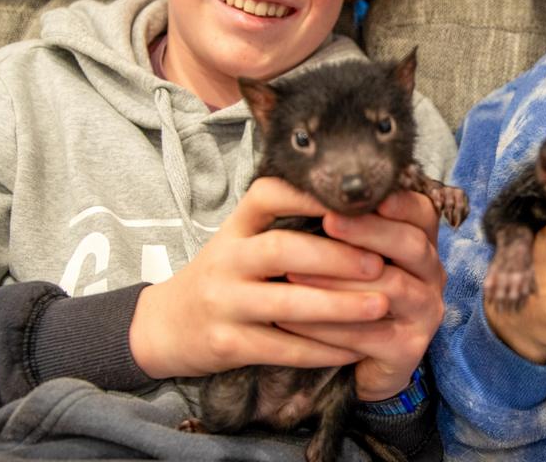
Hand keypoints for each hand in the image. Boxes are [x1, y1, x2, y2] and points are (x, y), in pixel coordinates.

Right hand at [128, 177, 389, 378]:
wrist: (165, 326)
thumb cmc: (223, 278)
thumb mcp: (240, 242)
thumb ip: (282, 225)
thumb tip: (356, 210)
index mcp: (234, 228)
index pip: (266, 196)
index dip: (307, 195)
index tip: (353, 201)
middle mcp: (225, 260)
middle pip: (281, 249)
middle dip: (335, 257)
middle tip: (378, 263)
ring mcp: (223, 302)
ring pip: (286, 304)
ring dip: (338, 306)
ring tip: (381, 305)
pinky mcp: (226, 344)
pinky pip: (282, 348)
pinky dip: (322, 350)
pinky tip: (356, 349)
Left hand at [280, 189, 445, 400]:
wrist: (361, 362)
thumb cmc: (351, 296)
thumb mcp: (354, 257)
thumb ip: (346, 227)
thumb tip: (309, 190)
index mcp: (423, 245)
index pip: (421, 213)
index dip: (396, 202)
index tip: (357, 195)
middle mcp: (434, 275)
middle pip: (411, 245)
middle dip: (367, 231)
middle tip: (328, 221)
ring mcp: (427, 313)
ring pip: (390, 288)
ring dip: (339, 280)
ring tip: (293, 273)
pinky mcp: (410, 349)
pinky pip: (368, 334)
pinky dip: (327, 326)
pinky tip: (291, 320)